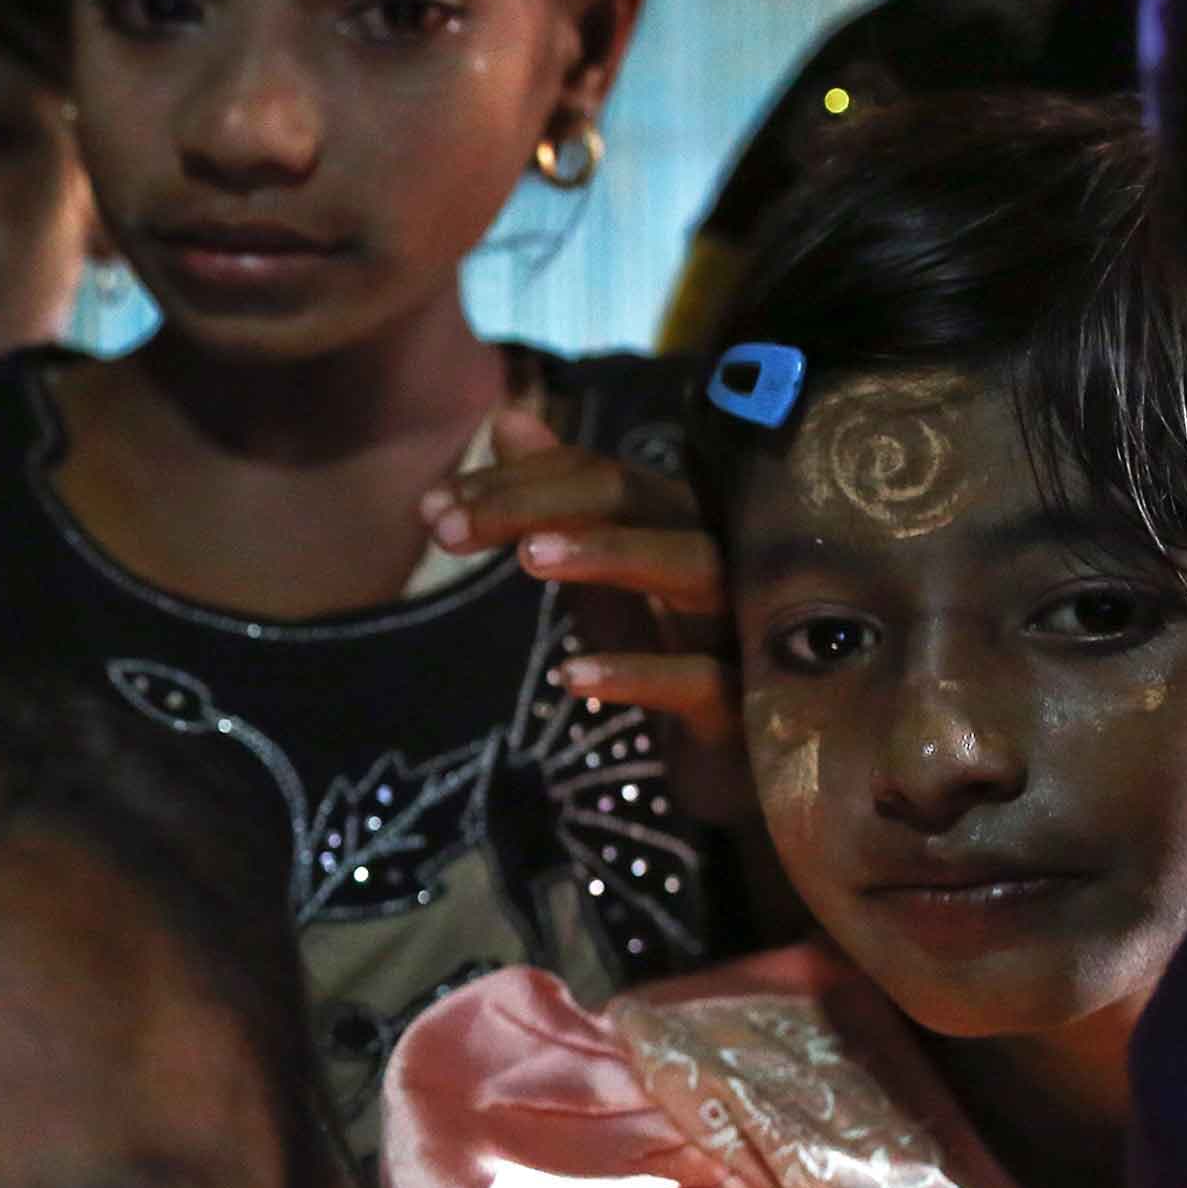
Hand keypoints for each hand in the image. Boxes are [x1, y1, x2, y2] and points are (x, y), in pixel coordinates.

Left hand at [421, 405, 745, 813]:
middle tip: (445, 528)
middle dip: (535, 504)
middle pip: (635, 499)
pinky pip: (700, 678)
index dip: (512, 481)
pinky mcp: (752, 702)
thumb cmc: (677, 661)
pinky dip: (637, 672)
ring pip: (690, 566)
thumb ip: (564, 509)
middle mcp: (720, 552)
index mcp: (680, 520)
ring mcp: (744, 624)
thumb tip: (510, 417)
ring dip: (607, 554)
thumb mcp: (610, 583)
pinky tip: (570, 675)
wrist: (754, 770)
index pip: (595, 473)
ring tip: (527, 557)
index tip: (432, 507)